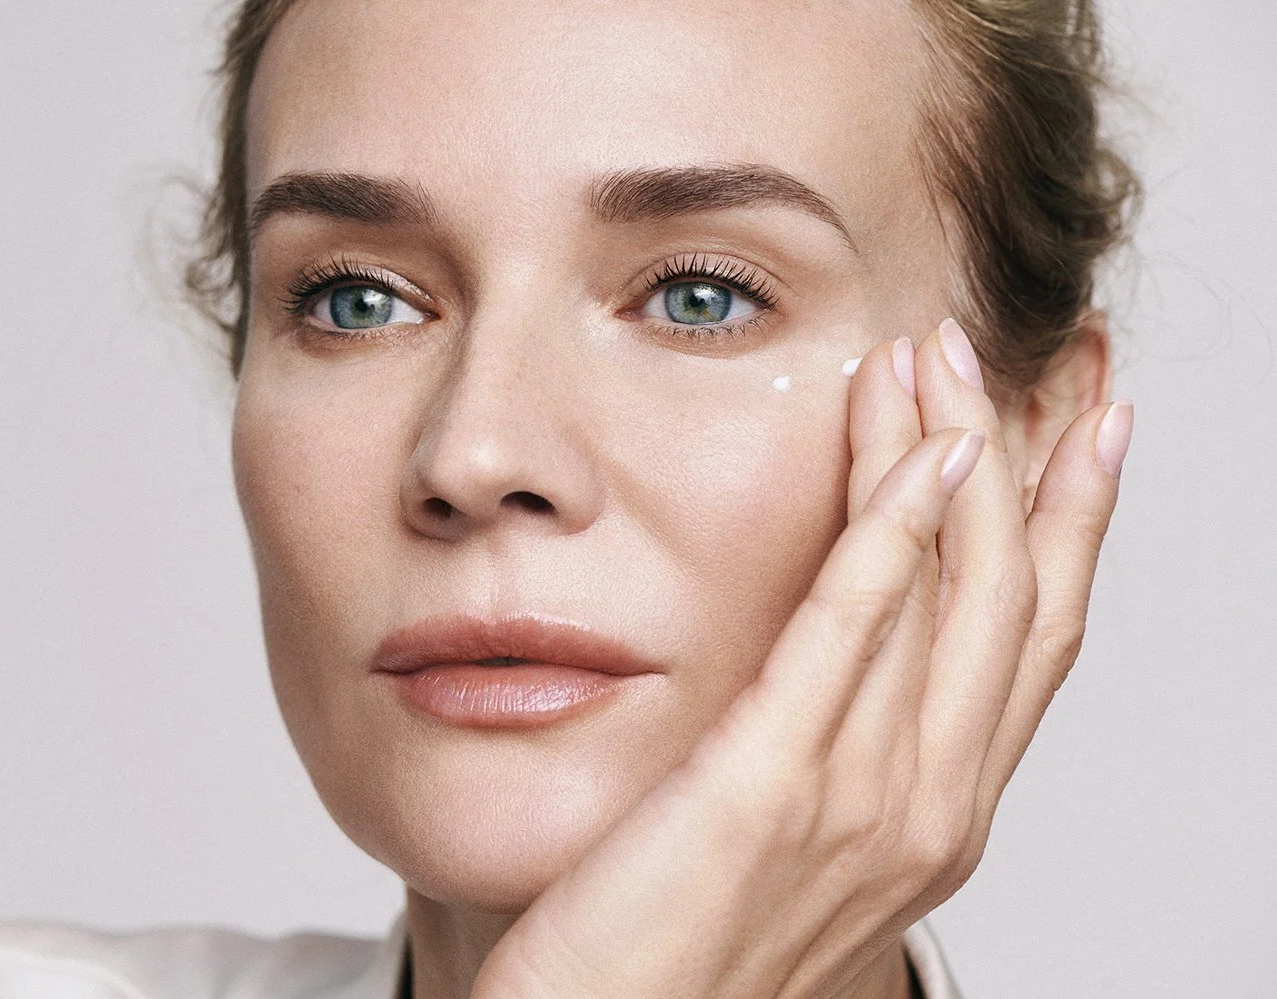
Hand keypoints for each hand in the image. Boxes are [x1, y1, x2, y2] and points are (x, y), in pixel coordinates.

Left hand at [471, 319, 1131, 998]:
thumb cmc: (680, 948)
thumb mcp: (787, 831)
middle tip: (1039, 350)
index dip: (1076, 523)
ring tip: (946, 351)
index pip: (1034, 641)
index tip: (1089, 424)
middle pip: (1019, 599)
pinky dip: (898, 532)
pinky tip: (918, 450)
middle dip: (1040, 462)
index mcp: (936, 813)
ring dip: (958, 455)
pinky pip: (852, 633)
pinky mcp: (768, 788)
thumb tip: (842, 629)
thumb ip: (832, 735)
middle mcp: (929, 806)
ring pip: (951, 594)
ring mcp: (861, 801)